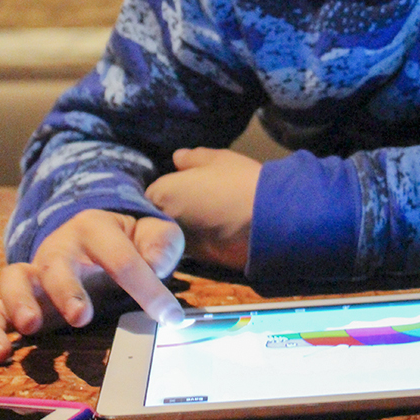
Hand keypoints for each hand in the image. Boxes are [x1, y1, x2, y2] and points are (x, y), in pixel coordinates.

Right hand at [0, 210, 184, 363]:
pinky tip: (2, 352)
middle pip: (56, 264)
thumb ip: (161, 244)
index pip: (121, 258)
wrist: (96, 237)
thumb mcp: (153, 233)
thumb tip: (157, 265)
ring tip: (30, 327)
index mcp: (95, 229)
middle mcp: (60, 249)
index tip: (169, 317)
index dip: (147, 288)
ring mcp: (36, 274)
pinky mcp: (20, 301)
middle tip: (82, 316)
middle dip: (67, 290)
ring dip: (19, 303)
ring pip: (14, 280)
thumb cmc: (129, 241)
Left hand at [145, 147, 259, 270]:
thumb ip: (192, 158)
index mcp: (163, 194)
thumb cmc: (239, 181)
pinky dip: (201, 240)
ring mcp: (180, 245)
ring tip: (210, 217)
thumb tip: (177, 158)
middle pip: (160, 217)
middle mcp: (165, 223)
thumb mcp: (218, 159)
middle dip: (171, 210)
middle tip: (197, 201)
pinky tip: (220, 231)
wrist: (270, 219)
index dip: (167, 189)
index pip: (150, 194)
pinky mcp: (199, 262)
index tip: (184, 186)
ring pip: (175, 234)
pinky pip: (193, 247)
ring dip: (185, 227)